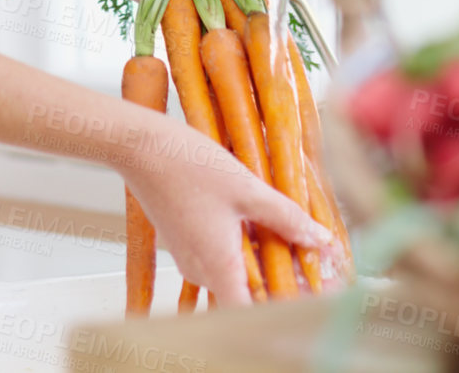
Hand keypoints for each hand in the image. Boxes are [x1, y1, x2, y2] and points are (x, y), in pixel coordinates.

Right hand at [120, 120, 334, 305]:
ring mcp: (189, 257)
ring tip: (291, 233)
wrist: (139, 145)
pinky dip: (243, 246)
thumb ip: (286, 217)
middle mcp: (201, 271)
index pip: (256, 313)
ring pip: (235, 273)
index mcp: (218, 266)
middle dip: (283, 278)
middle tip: (311, 255)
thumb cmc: (187, 164)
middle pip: (248, 293)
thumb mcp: (247, 188)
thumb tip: (319, 239)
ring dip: (263, 259)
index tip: (313, 286)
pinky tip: (258, 220)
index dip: (288, 304)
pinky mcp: (183, 241)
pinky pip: (219, 256)